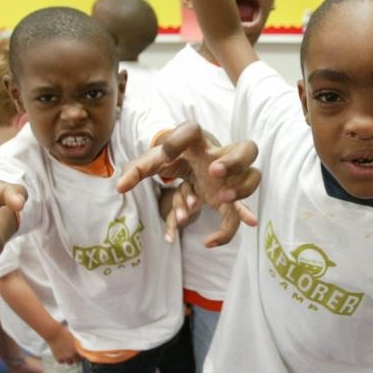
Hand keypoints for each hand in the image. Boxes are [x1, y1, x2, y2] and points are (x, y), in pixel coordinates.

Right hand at [47, 325, 80, 364]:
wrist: (54, 333)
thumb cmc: (64, 333)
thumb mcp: (74, 338)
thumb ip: (77, 344)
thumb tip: (79, 347)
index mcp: (77, 348)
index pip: (82, 356)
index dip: (81, 355)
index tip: (80, 354)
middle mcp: (71, 354)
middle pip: (76, 361)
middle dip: (76, 358)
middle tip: (74, 355)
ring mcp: (64, 356)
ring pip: (69, 363)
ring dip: (69, 360)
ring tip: (68, 356)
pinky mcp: (58, 357)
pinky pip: (61, 362)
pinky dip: (62, 360)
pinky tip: (61, 356)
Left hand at [118, 122, 259, 246]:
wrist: (192, 161)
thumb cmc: (175, 156)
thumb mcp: (155, 160)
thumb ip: (138, 170)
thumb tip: (120, 187)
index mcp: (196, 141)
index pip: (192, 130)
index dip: (178, 141)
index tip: (164, 157)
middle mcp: (219, 156)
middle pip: (246, 148)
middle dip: (234, 161)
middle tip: (214, 172)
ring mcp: (230, 178)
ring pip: (253, 177)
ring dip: (241, 189)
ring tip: (222, 199)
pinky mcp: (228, 200)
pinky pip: (236, 215)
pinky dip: (227, 229)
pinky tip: (210, 241)